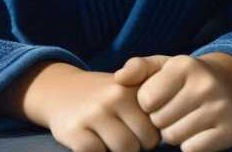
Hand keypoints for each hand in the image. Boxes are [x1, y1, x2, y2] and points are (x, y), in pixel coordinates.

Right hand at [42, 69, 159, 151]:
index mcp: (132, 87)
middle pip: (144, 141)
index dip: (149, 135)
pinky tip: (92, 142)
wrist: (61, 90)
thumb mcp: (128, 88)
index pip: (157, 126)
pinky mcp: (74, 130)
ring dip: (117, 151)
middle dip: (136, 145)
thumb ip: (151, 106)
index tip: (137, 128)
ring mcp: (94, 113)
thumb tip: (169, 133)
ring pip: (124, 150)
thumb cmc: (105, 97)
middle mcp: (114, 97)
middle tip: (123, 135)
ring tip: (108, 139)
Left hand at [115, 54, 231, 151]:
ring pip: (174, 137)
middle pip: (159, 120)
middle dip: (160, 119)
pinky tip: (197, 130)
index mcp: (184, 65)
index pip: (146, 100)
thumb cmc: (185, 78)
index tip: (159, 98)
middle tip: (173, 110)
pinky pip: (192, 149)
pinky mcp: (230, 130)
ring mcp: (220, 107)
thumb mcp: (162, 66)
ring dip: (173, 133)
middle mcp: (205, 84)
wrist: (230, 84)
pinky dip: (189, 144)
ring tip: (183, 119)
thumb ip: (137, 68)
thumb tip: (119, 79)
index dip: (147, 104)